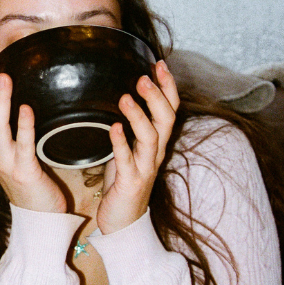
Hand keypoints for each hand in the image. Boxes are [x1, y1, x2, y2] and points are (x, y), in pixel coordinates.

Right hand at [0, 58, 66, 212]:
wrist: (39, 216)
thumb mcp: (11, 151)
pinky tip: (26, 109)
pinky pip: (22, 145)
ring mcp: (5, 162)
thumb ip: (8, 128)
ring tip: (5, 77)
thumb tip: (11, 97)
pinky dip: (23, 126)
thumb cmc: (29, 179)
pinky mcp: (24, 172)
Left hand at [96, 60, 179, 233]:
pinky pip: (127, 160)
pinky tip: (113, 128)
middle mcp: (155, 152)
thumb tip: (119, 95)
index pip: (170, 109)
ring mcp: (145, 167)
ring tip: (125, 98)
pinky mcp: (131, 182)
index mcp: (156, 142)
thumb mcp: (128, 148)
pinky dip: (120, 142)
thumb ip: (129, 126)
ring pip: (150, 137)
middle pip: (166, 120)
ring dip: (139, 116)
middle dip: (157, 97)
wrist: (122, 221)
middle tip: (144, 77)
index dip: (168, 87)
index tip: (159, 63)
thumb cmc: (123, 181)